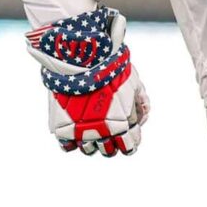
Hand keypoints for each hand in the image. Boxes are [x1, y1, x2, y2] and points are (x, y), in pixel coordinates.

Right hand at [26, 8, 149, 156]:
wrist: (82, 54)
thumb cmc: (111, 65)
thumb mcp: (134, 80)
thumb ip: (140, 101)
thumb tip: (143, 116)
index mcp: (123, 124)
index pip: (129, 147)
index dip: (129, 142)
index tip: (125, 136)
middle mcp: (103, 132)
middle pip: (109, 151)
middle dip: (110, 143)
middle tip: (106, 131)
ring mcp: (81, 131)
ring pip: (88, 150)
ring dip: (91, 142)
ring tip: (88, 128)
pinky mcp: (62, 127)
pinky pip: (67, 146)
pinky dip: (70, 141)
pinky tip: (73, 130)